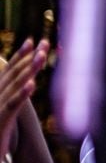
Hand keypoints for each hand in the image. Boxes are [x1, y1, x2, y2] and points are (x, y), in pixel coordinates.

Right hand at [0, 39, 48, 156]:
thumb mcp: (4, 116)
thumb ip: (12, 101)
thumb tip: (25, 85)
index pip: (10, 71)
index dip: (21, 56)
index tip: (35, 41)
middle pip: (13, 74)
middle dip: (29, 57)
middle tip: (44, 42)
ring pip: (13, 85)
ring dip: (28, 70)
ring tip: (41, 56)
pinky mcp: (0, 121)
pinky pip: (12, 105)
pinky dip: (22, 94)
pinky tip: (33, 84)